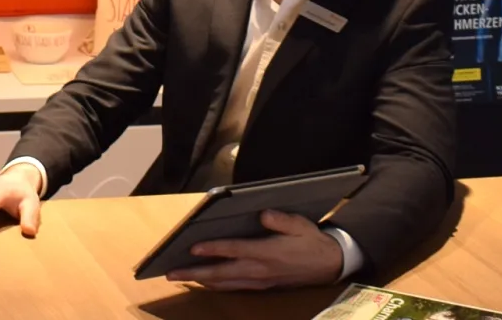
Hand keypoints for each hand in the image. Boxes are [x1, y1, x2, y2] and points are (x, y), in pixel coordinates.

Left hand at [166, 210, 342, 290]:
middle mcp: (259, 269)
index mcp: (266, 252)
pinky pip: (234, 287)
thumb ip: (280, 220)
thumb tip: (263, 214)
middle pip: (221, 273)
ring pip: (225, 283)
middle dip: (194, 273)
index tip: (192, 248)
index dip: (212, 249)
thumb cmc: (311, 241)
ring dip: (202, 280)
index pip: (233, 250)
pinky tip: (206, 282)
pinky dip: (217, 285)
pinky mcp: (262, 286)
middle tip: (171, 272)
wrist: (330, 265)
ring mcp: (260, 281)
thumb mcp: (300, 224)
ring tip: (181, 277)